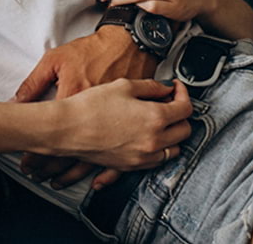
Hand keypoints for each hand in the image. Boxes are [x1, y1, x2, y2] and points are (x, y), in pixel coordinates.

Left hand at [13, 26, 156, 188]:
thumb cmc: (92, 50)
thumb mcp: (57, 59)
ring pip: (93, 159)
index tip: (28, 162)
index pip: (52, 134)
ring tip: (56, 180)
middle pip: (70, 151)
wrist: (127, 43)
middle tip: (37, 174)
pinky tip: (95, 181)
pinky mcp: (130, 126)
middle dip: (50, 167)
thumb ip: (35, 82)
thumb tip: (17, 103)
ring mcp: (115, 124)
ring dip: (72, 172)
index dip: (38, 152)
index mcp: (74, 98)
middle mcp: (96, 116)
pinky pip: (119, 156)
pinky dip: (106, 173)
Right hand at [46, 78, 191, 170]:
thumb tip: (164, 88)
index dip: (183, 94)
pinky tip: (148, 138)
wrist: (67, 128)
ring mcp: (142, 156)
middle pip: (184, 131)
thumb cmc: (90, 106)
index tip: (175, 89)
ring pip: (173, 150)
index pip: (185, 109)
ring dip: (172, 135)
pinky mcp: (130, 166)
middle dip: (181, 115)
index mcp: (155, 118)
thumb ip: (150, 86)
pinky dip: (158, 150)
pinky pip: (155, 161)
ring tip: (160, 121)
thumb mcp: (123, 85)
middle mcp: (153, 141)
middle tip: (169, 103)